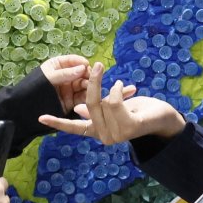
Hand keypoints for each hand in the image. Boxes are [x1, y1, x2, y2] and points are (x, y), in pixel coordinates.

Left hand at [37, 54, 89, 112]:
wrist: (26, 109)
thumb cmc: (34, 89)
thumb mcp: (48, 78)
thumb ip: (64, 74)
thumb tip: (82, 68)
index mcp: (58, 65)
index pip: (72, 60)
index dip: (80, 62)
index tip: (87, 65)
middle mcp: (66, 76)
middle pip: (81, 73)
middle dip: (87, 74)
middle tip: (92, 77)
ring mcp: (69, 88)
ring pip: (83, 85)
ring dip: (89, 85)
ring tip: (91, 87)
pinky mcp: (72, 100)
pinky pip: (82, 97)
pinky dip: (87, 96)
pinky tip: (91, 96)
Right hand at [38, 62, 183, 144]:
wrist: (162, 118)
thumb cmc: (137, 111)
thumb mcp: (111, 108)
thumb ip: (94, 110)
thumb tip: (76, 109)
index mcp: (97, 131)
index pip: (73, 128)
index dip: (57, 122)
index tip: (39, 117)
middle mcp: (104, 137)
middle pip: (88, 104)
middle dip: (93, 83)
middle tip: (97, 65)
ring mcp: (117, 135)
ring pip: (103, 101)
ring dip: (114, 88)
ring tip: (123, 88)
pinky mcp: (129, 128)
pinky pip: (115, 101)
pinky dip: (120, 90)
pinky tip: (127, 87)